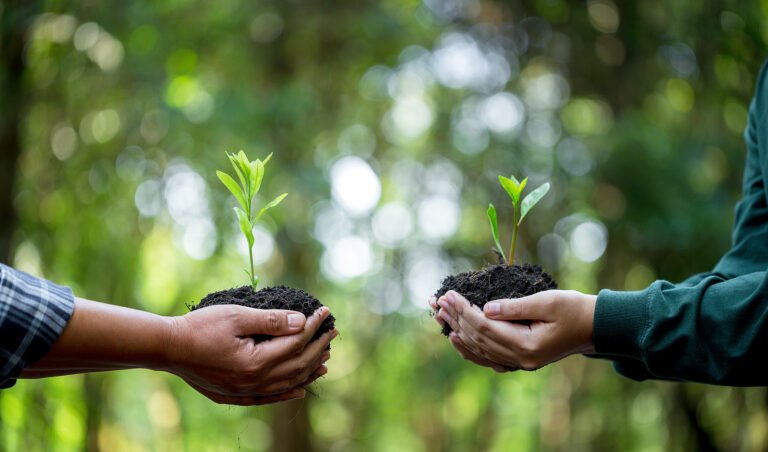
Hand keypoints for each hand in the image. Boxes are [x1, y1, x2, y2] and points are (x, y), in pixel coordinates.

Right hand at [165, 305, 337, 405]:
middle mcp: (254, 381)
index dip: (313, 326)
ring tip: (325, 359)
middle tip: (332, 332)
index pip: (295, 342)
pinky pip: (270, 397)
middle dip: (317, 347)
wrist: (168, 348)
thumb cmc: (200, 328)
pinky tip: (301, 390)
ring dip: (309, 370)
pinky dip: (288, 393)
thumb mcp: (237, 316)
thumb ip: (271, 321)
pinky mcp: (236, 395)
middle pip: (296, 365)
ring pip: (287, 383)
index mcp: (256, 362)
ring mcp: (245, 391)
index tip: (324, 312)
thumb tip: (302, 322)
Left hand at [436, 290, 595, 370]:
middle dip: (456, 318)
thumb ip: (514, 307)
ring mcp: (520, 363)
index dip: (463, 310)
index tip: (448, 294)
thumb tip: (485, 309)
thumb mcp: (547, 302)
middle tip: (436, 301)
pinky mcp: (521, 360)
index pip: (485, 327)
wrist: (596, 327)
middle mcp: (520, 359)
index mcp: (527, 346)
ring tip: (438, 316)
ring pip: (480, 349)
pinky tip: (456, 339)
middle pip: (479, 339)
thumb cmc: (575, 309)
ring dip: (457, 332)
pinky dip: (470, 349)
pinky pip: (488, 358)